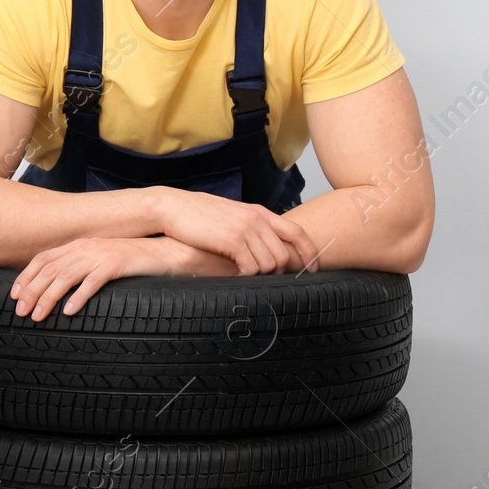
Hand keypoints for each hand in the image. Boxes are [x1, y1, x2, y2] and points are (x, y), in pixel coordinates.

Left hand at [10, 235, 231, 322]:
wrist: (164, 252)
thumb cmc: (131, 261)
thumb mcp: (100, 261)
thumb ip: (80, 268)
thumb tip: (57, 288)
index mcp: (79, 245)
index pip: (44, 259)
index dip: (26, 277)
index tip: (14, 295)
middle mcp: (86, 247)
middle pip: (50, 269)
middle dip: (32, 291)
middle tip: (21, 312)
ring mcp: (102, 254)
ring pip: (66, 275)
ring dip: (49, 297)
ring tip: (39, 316)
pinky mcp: (117, 263)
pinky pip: (94, 281)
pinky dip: (79, 296)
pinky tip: (70, 312)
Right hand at [144, 186, 321, 275]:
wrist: (173, 207)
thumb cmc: (200, 215)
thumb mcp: (233, 216)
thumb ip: (252, 227)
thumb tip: (266, 248)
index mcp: (260, 212)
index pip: (297, 232)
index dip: (310, 252)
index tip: (314, 267)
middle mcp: (257, 219)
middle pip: (284, 255)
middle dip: (278, 272)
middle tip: (265, 280)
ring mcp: (245, 229)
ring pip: (269, 264)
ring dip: (259, 276)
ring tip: (245, 276)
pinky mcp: (232, 240)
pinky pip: (251, 268)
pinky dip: (246, 277)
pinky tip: (235, 277)